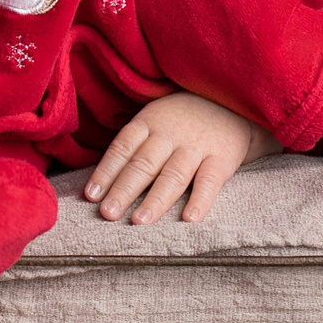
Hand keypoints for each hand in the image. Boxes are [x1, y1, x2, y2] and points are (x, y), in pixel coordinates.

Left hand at [82, 92, 280, 224]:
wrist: (231, 101)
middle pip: (144, 163)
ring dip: (156, 199)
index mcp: (148, 122)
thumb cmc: (181, 119)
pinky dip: (201, 199)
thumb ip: (133, 146)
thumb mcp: (154, 119)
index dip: (106, 171)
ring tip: (140, 221)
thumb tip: (100, 184)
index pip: (122, 148)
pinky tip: (190, 219)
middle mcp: (170, 133)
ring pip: (173, 174)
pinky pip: (210, 180)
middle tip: (108, 214)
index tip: (91, 195)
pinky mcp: (222, 157)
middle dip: (124, 189)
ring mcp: (196, 145)